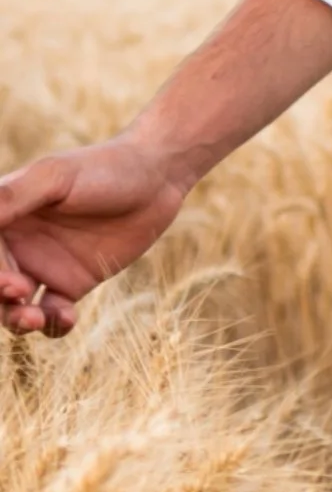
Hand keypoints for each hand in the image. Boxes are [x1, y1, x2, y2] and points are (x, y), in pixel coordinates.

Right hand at [0, 132, 187, 336]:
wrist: (155, 180)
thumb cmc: (103, 168)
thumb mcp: (55, 176)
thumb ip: (12, 197)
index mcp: (5, 215)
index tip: (10, 280)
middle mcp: (17, 243)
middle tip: (21, 294)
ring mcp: (44, 266)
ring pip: (14, 306)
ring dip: (16, 319)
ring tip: (36, 319)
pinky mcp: (73, 284)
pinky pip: (52, 314)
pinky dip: (54, 324)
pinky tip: (68, 317)